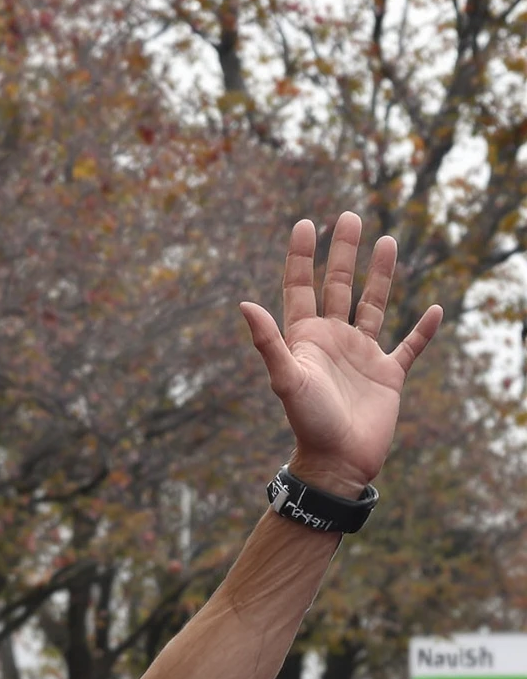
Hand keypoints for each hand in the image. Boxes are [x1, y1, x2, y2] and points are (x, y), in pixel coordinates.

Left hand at [240, 214, 442, 494]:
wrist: (336, 462)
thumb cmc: (308, 422)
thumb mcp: (286, 379)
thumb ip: (269, 342)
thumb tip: (244, 304)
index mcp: (307, 339)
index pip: (302, 288)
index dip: (302, 257)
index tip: (306, 224)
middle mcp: (335, 341)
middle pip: (339, 287)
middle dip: (343, 253)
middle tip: (349, 216)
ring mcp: (362, 356)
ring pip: (374, 306)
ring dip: (381, 275)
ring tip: (388, 240)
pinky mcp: (388, 375)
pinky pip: (409, 347)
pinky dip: (422, 331)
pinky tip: (434, 310)